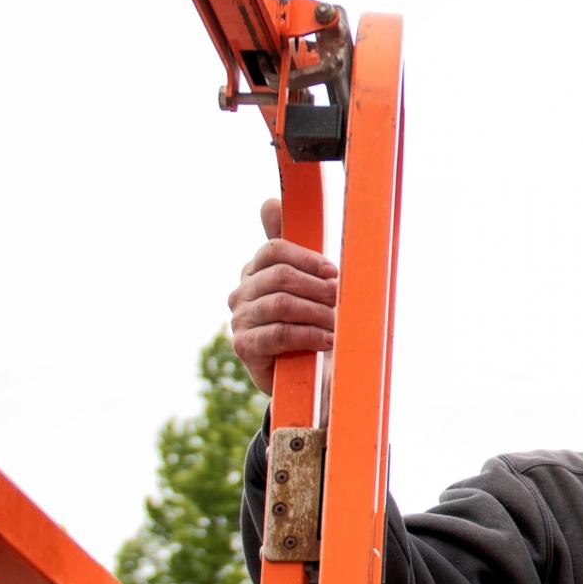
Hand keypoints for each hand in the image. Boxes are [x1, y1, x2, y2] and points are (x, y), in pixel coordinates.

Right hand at [228, 198, 336, 395]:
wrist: (307, 381)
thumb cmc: (310, 328)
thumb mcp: (307, 289)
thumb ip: (294, 252)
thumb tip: (268, 202)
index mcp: (255, 272)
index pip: (274, 250)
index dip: (307, 258)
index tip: (334, 273)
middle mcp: (242, 292)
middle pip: (279, 276)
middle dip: (317, 287)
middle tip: (342, 300)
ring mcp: (240, 319)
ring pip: (281, 304)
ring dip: (317, 312)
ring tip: (339, 323)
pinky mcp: (245, 347)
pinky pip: (278, 334)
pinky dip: (308, 335)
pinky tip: (328, 340)